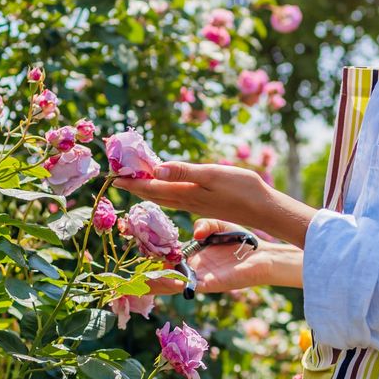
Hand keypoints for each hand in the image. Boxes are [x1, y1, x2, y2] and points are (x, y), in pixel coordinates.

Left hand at [112, 161, 316, 245]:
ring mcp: (196, 205)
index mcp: (185, 193)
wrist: (264, 209)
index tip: (113, 176)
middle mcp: (187, 201)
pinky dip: (163, 192)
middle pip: (154, 194)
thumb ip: (184, 172)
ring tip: (135, 182)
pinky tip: (165, 189)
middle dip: (135, 186)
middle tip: (117, 178)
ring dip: (148, 189)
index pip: (152, 187)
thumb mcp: (212, 175)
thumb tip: (155, 169)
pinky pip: (175, 198)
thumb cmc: (242, 189)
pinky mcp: (205, 205)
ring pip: (164, 197)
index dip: (132, 181)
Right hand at [145, 219, 269, 295]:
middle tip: (128, 279)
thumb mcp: (218, 227)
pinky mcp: (214, 284)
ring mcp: (201, 278)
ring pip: (175, 286)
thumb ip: (205, 226)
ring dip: (159, 285)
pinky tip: (172, 281)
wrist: (262, 255)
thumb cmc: (239, 241)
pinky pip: (193, 286)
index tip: (133, 256)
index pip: (165, 260)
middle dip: (147, 279)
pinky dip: (181, 285)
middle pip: (164, 277)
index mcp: (191, 256)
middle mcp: (193, 269)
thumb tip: (196, 232)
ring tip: (142, 284)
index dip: (150, 259)